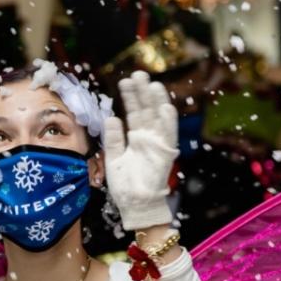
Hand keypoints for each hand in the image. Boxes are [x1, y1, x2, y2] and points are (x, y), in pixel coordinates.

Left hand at [103, 71, 178, 230]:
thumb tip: (112, 117)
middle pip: (146, 110)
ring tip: (151, 84)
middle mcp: (149, 138)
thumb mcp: (114, 159)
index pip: (134, 112)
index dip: (130, 97)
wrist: (135, 206)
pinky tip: (165, 106)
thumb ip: (113, 139)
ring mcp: (158, 144)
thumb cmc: (125, 186)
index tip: (124, 81)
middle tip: (137, 74)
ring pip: (158, 117)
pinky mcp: (165, 154)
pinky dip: (167, 121)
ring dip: (156, 101)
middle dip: (142, 92)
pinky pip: (168, 135)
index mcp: (136, 138)